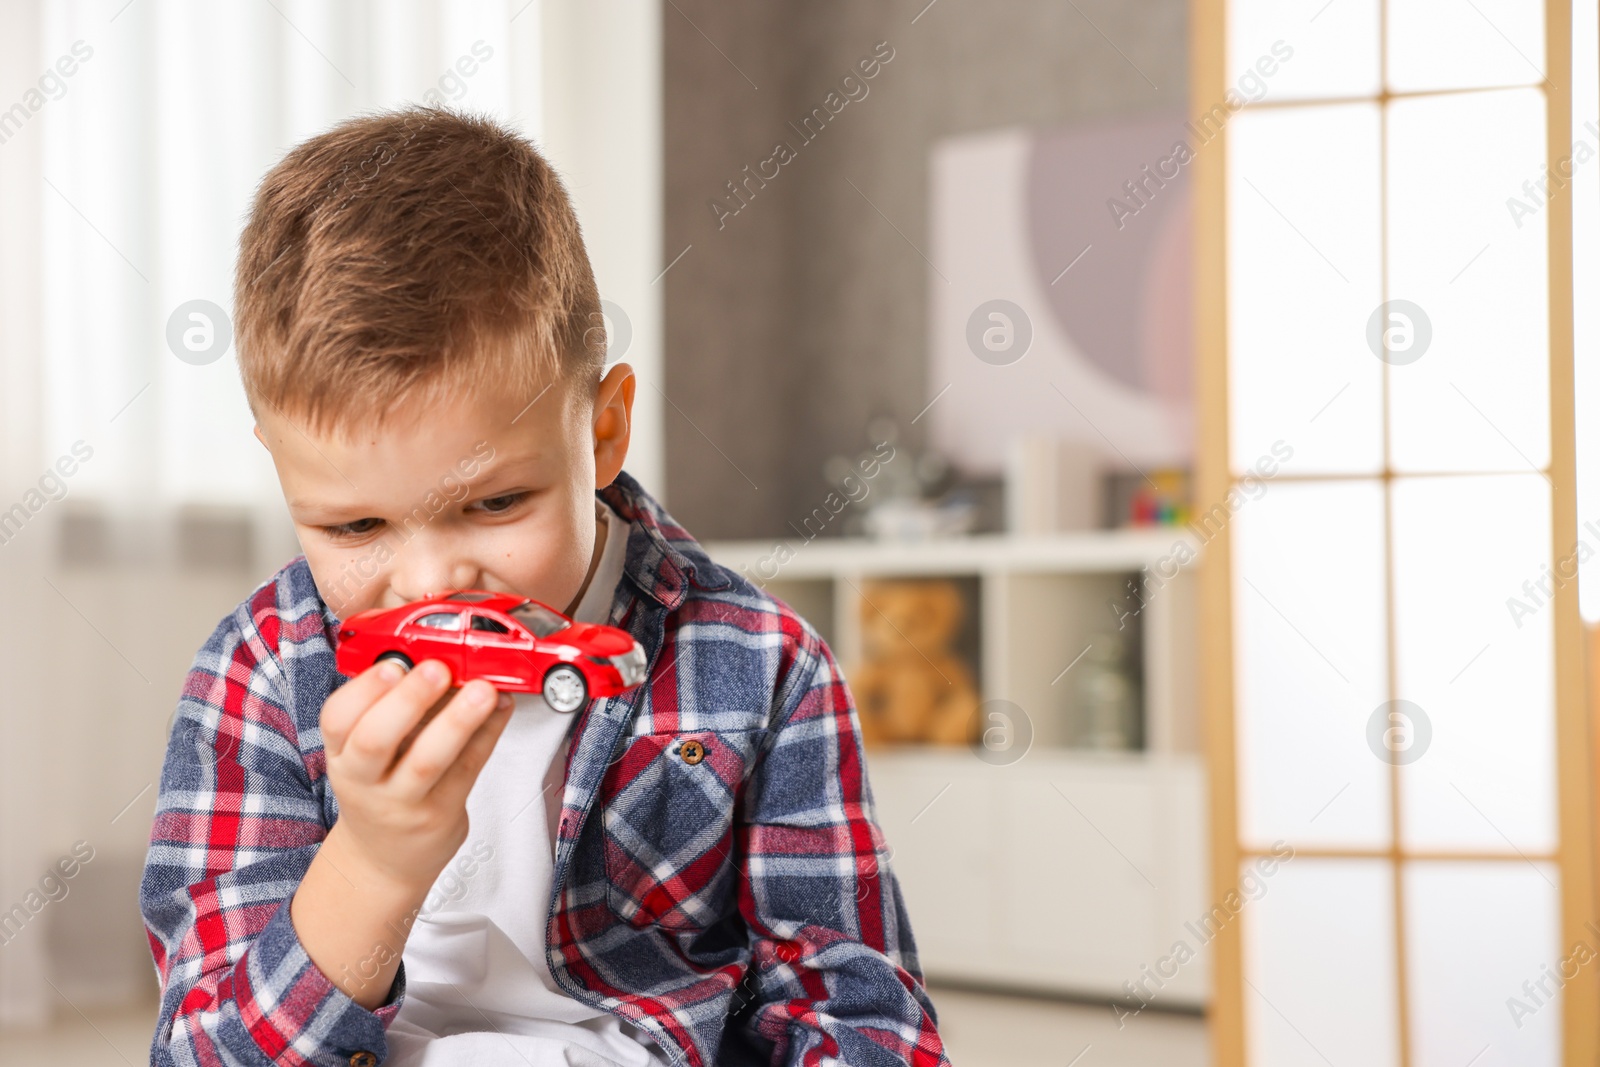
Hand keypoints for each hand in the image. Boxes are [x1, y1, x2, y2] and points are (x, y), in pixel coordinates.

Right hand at [318, 658, 512, 894]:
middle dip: (409, 700)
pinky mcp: (441, 815)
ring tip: (482, 690)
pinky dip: (488, 733)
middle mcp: (365, 780)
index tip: (392, 664)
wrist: (384, 860)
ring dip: (458, 720)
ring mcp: (403, 802)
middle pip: (375, 740)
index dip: (362, 691)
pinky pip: (468, 769)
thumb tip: (435, 653)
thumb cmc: (379, 789)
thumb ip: (392, 708)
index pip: (337, 720)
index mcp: (341, 754)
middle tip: (437, 669)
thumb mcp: (365, 754)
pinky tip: (501, 707)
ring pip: (427, 761)